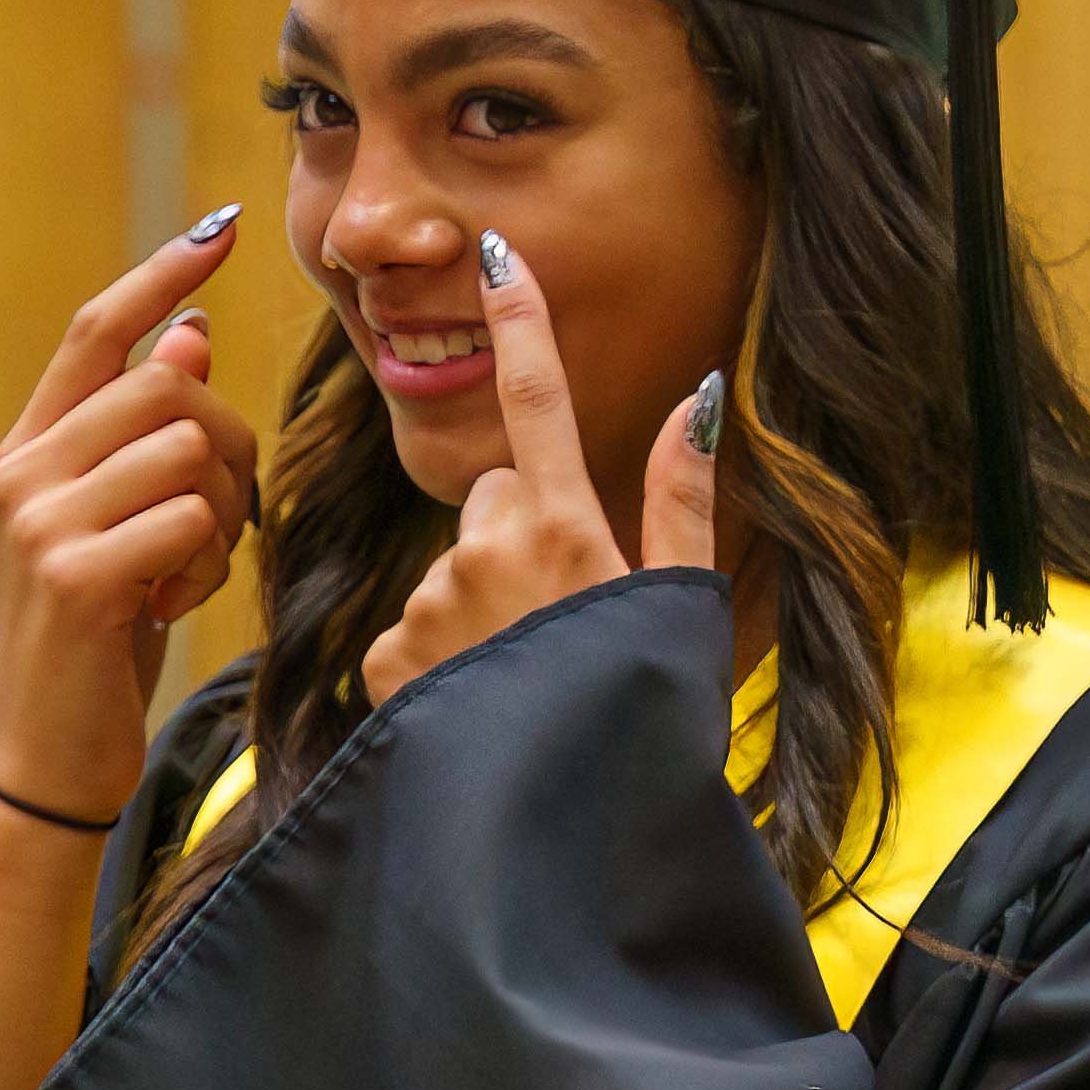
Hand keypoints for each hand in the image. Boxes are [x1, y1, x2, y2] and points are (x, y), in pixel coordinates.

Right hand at [0, 216, 262, 822]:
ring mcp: (41, 521)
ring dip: (224, 512)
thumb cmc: (96, 642)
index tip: (224, 227)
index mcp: (28, 451)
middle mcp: (22, 472)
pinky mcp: (74, 575)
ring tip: (185, 572)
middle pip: (169, 386)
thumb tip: (190, 334)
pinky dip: (206, 564)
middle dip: (227, 444)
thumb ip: (142, 437)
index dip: (163, 272)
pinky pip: (192, 518)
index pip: (98, 330)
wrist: (45, 757)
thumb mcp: (119, 527)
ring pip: (190, 449)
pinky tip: (169, 606)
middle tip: (219, 518)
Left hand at [360, 232, 720, 706]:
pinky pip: (411, 635)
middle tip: (560, 619)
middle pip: (493, 502)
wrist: (560, 837)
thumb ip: (683, 500)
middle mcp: (489, 552)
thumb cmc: (638, 723)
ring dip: (477, 609)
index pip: (540, 403)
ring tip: (522, 680)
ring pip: (450, 571)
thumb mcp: (679, 610)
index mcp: (568, 531)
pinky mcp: (387, 659)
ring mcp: (432, 604)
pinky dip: (437, 665)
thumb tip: (701, 397)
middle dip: (518, 539)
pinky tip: (475, 710)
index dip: (521, 324)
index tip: (497, 252)